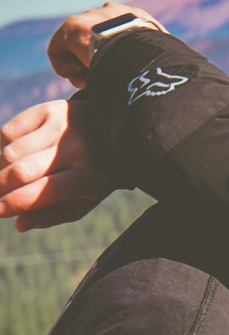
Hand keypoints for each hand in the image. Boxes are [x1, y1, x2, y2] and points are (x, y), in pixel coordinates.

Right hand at [0, 99, 117, 229]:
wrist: (112, 132)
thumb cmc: (92, 175)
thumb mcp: (82, 201)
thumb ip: (52, 215)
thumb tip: (19, 224)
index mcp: (89, 176)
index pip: (46, 191)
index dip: (15, 203)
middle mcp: (76, 148)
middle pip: (22, 171)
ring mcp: (61, 126)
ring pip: (11, 152)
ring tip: (4, 179)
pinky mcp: (47, 110)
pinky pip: (8, 131)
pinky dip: (0, 148)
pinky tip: (9, 158)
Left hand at [48, 2, 158, 87]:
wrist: (139, 51)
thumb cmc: (158, 61)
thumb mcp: (165, 60)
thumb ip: (158, 63)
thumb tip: (166, 80)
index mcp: (137, 18)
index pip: (121, 35)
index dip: (117, 57)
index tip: (121, 73)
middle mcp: (113, 13)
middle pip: (97, 40)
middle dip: (96, 62)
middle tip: (103, 80)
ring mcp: (91, 17)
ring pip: (78, 46)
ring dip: (82, 67)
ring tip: (91, 82)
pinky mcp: (72, 27)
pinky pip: (59, 48)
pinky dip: (65, 66)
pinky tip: (79, 77)